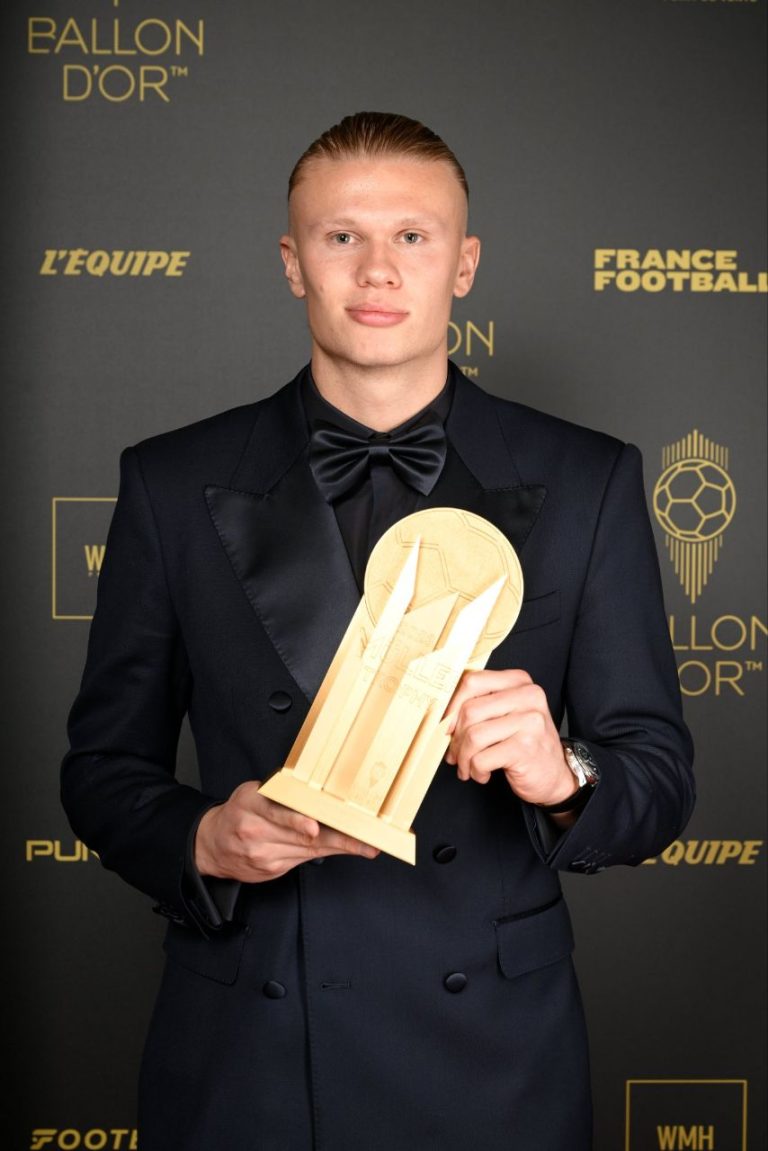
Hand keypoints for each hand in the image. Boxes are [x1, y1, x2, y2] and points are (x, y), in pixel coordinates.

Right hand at [194, 781, 378, 881]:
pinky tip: (341, 850)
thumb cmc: (238, 812)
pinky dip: (323, 855)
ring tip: (364, 846)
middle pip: (303, 836)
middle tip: (366, 841)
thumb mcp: (252, 793)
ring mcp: (262, 854)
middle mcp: (255, 830)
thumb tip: (316, 795)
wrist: (211, 844)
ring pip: (307, 851)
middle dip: (338, 838)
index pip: (278, 812)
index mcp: (251, 804)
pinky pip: (301, 861)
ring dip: (338, 848)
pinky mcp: (269, 870)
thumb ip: (279, 794)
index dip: (299, 820)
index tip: (320, 824)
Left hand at [445, 669, 576, 807]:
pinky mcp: (525, 748)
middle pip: (470, 710)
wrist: (555, 776)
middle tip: (455, 754)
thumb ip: (481, 704)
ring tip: (467, 767)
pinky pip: (482, 758)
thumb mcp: (507, 714)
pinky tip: (483, 775)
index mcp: (519, 682)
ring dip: (464, 758)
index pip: (473, 681)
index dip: (452, 705)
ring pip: (473, 735)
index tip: (446, 726)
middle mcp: (528, 696)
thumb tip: (441, 716)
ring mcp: (529, 722)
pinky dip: (475, 771)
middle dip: (456, 738)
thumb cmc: (524, 743)